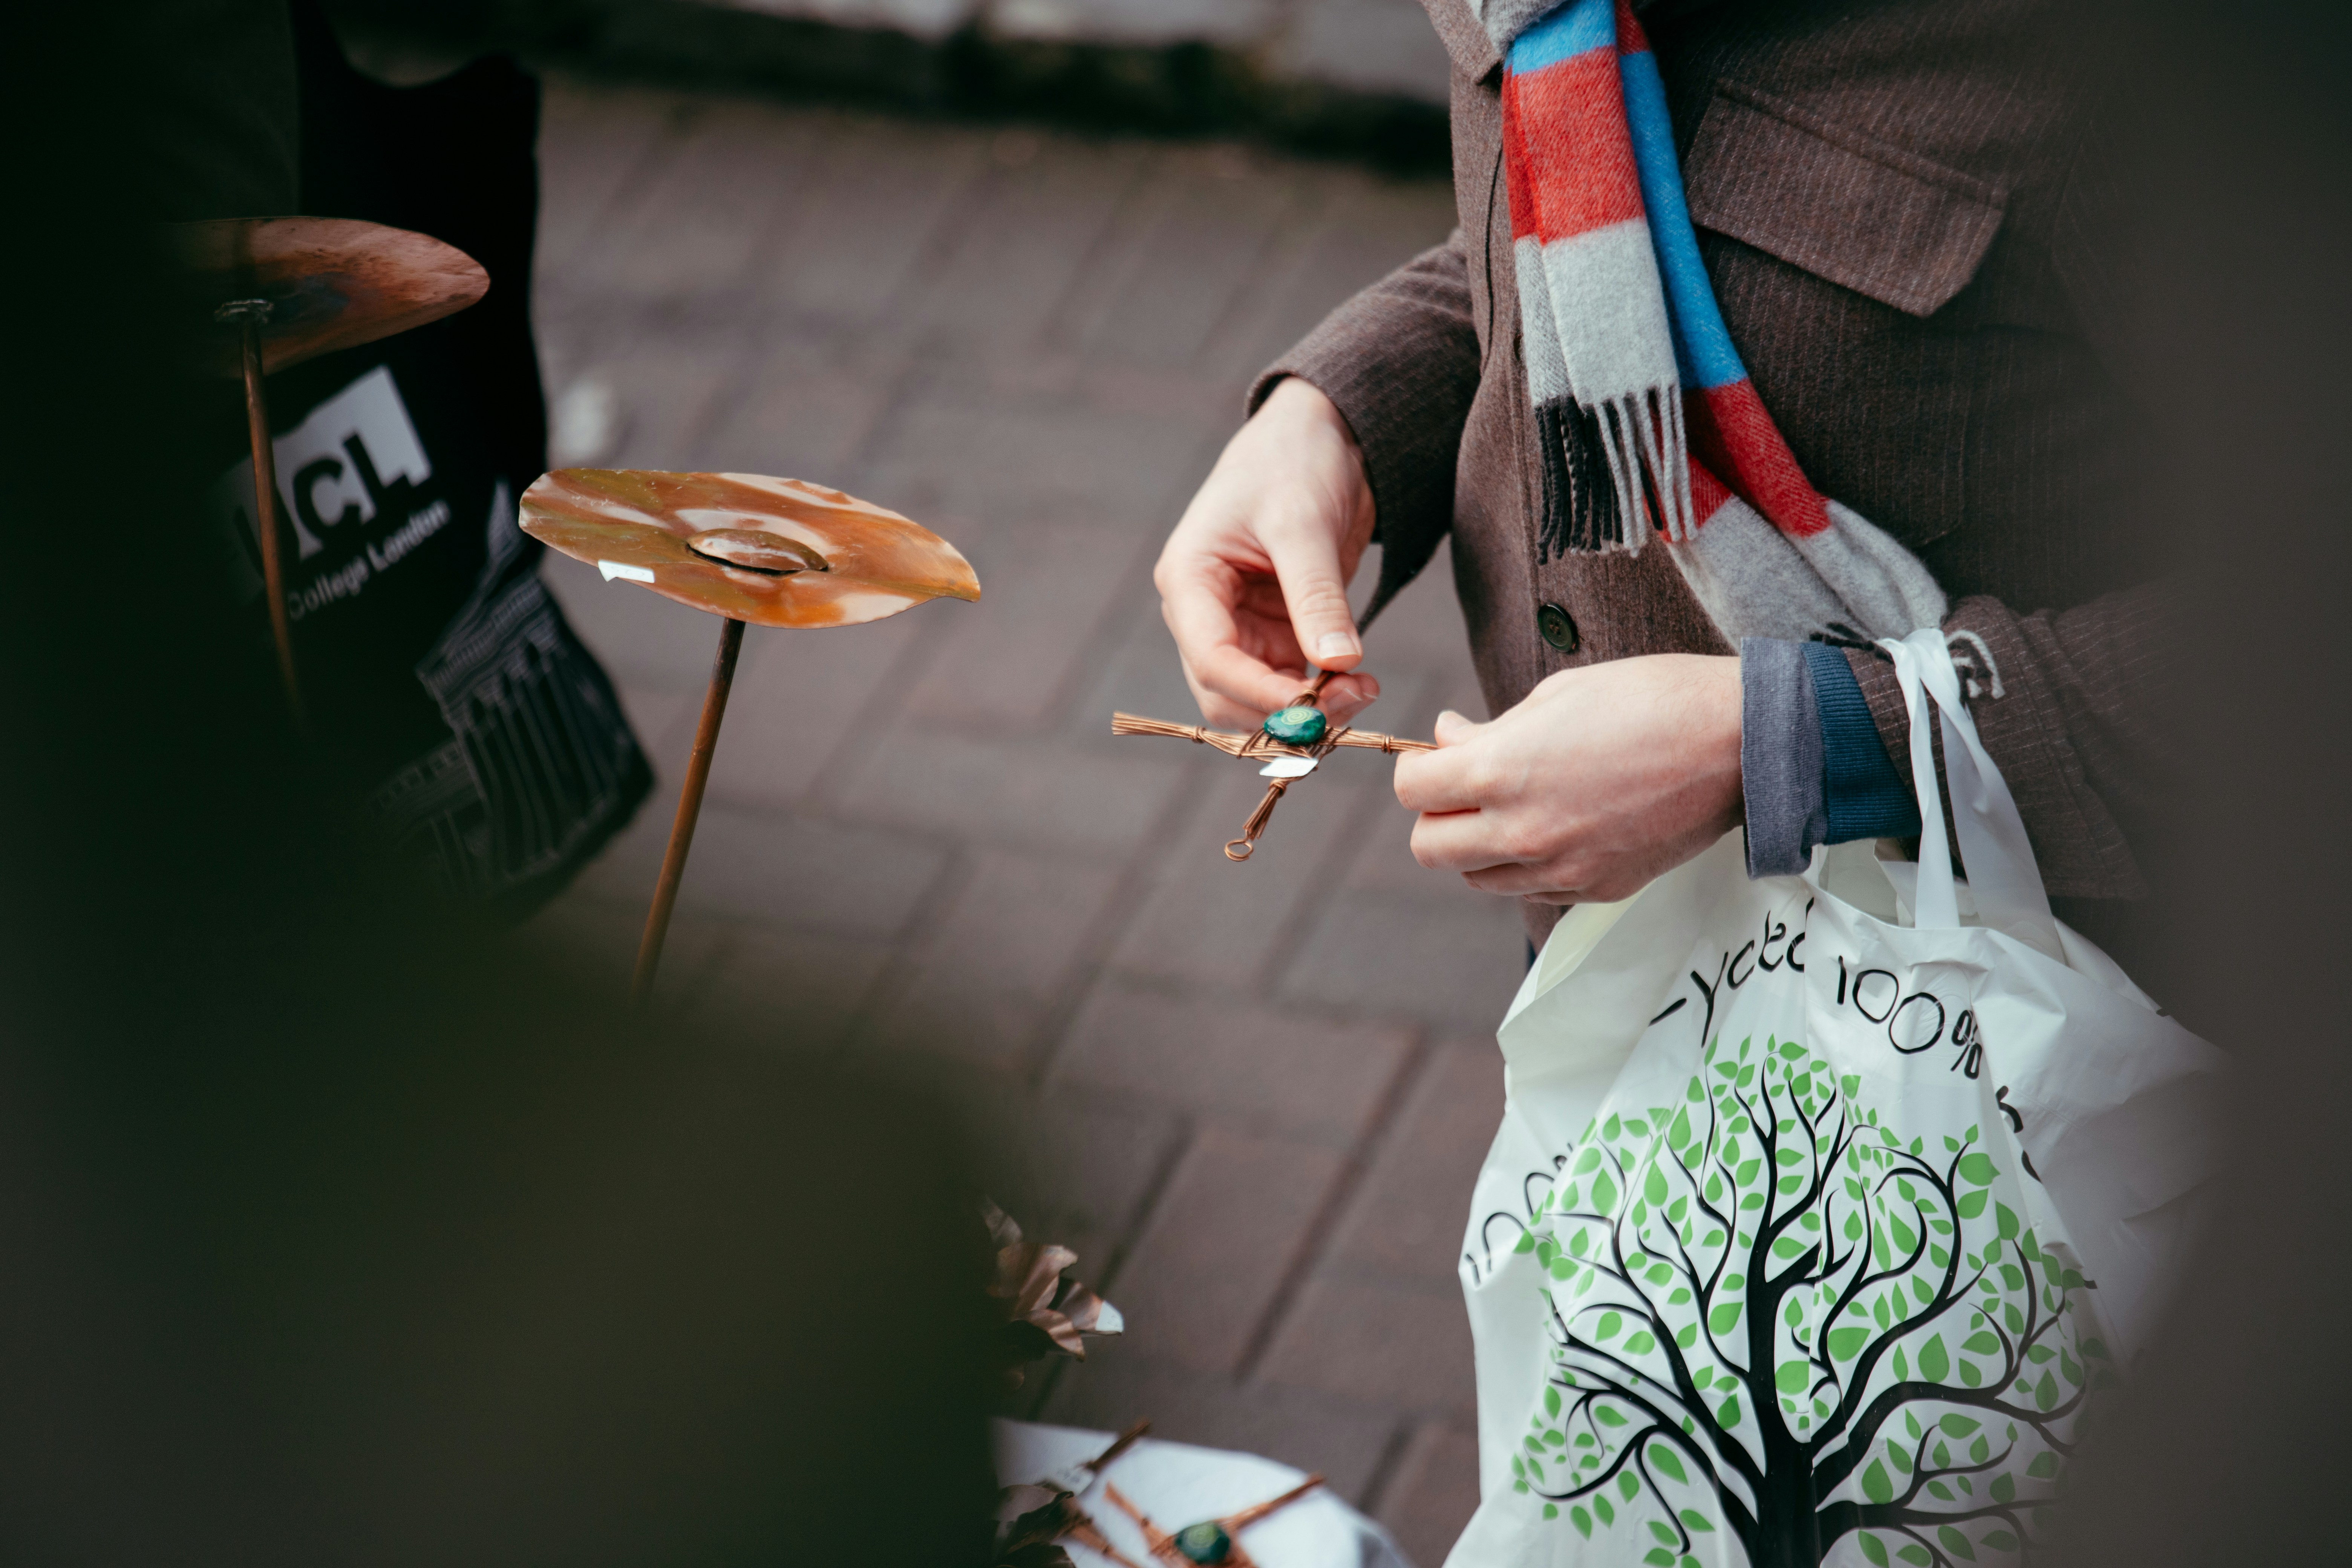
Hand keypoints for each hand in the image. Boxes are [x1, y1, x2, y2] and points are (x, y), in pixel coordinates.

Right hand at [1154, 377, 1379, 728]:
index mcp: (1189, 579)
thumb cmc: (1295, 461)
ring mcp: (1239, 625)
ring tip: (1363, 691)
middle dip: (1280, 711)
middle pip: (1224, 692)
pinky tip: (1359, 682)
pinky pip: (1289, 681)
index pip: (1209, 657)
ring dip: (1306, 710)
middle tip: (1349, 704)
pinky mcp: (1275, 630)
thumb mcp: (1303, 525)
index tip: (1311, 711)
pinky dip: (1321, 694)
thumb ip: (1316, 596)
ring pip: (1257, 697)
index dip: (1257, 693)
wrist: (1322, 435)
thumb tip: (1338, 664)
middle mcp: (1204, 611)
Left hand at [1394, 655, 1744, 904]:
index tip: (1444, 752)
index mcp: (1501, 773)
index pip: (1413, 790)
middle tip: (1469, 785)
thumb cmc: (1650, 700)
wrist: (1739, 742)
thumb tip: (1447, 739)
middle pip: (1430, 848)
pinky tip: (1558, 827)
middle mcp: (1522, 833)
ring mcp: (1560, 870)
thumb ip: (1491, 730)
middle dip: (1439, 814)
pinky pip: (1532, 891)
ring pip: (1478, 878)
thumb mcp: (1555, 695)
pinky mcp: (1596, 890)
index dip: (1420, 767)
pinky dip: (1528, 866)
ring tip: (1517, 806)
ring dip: (1480, 845)